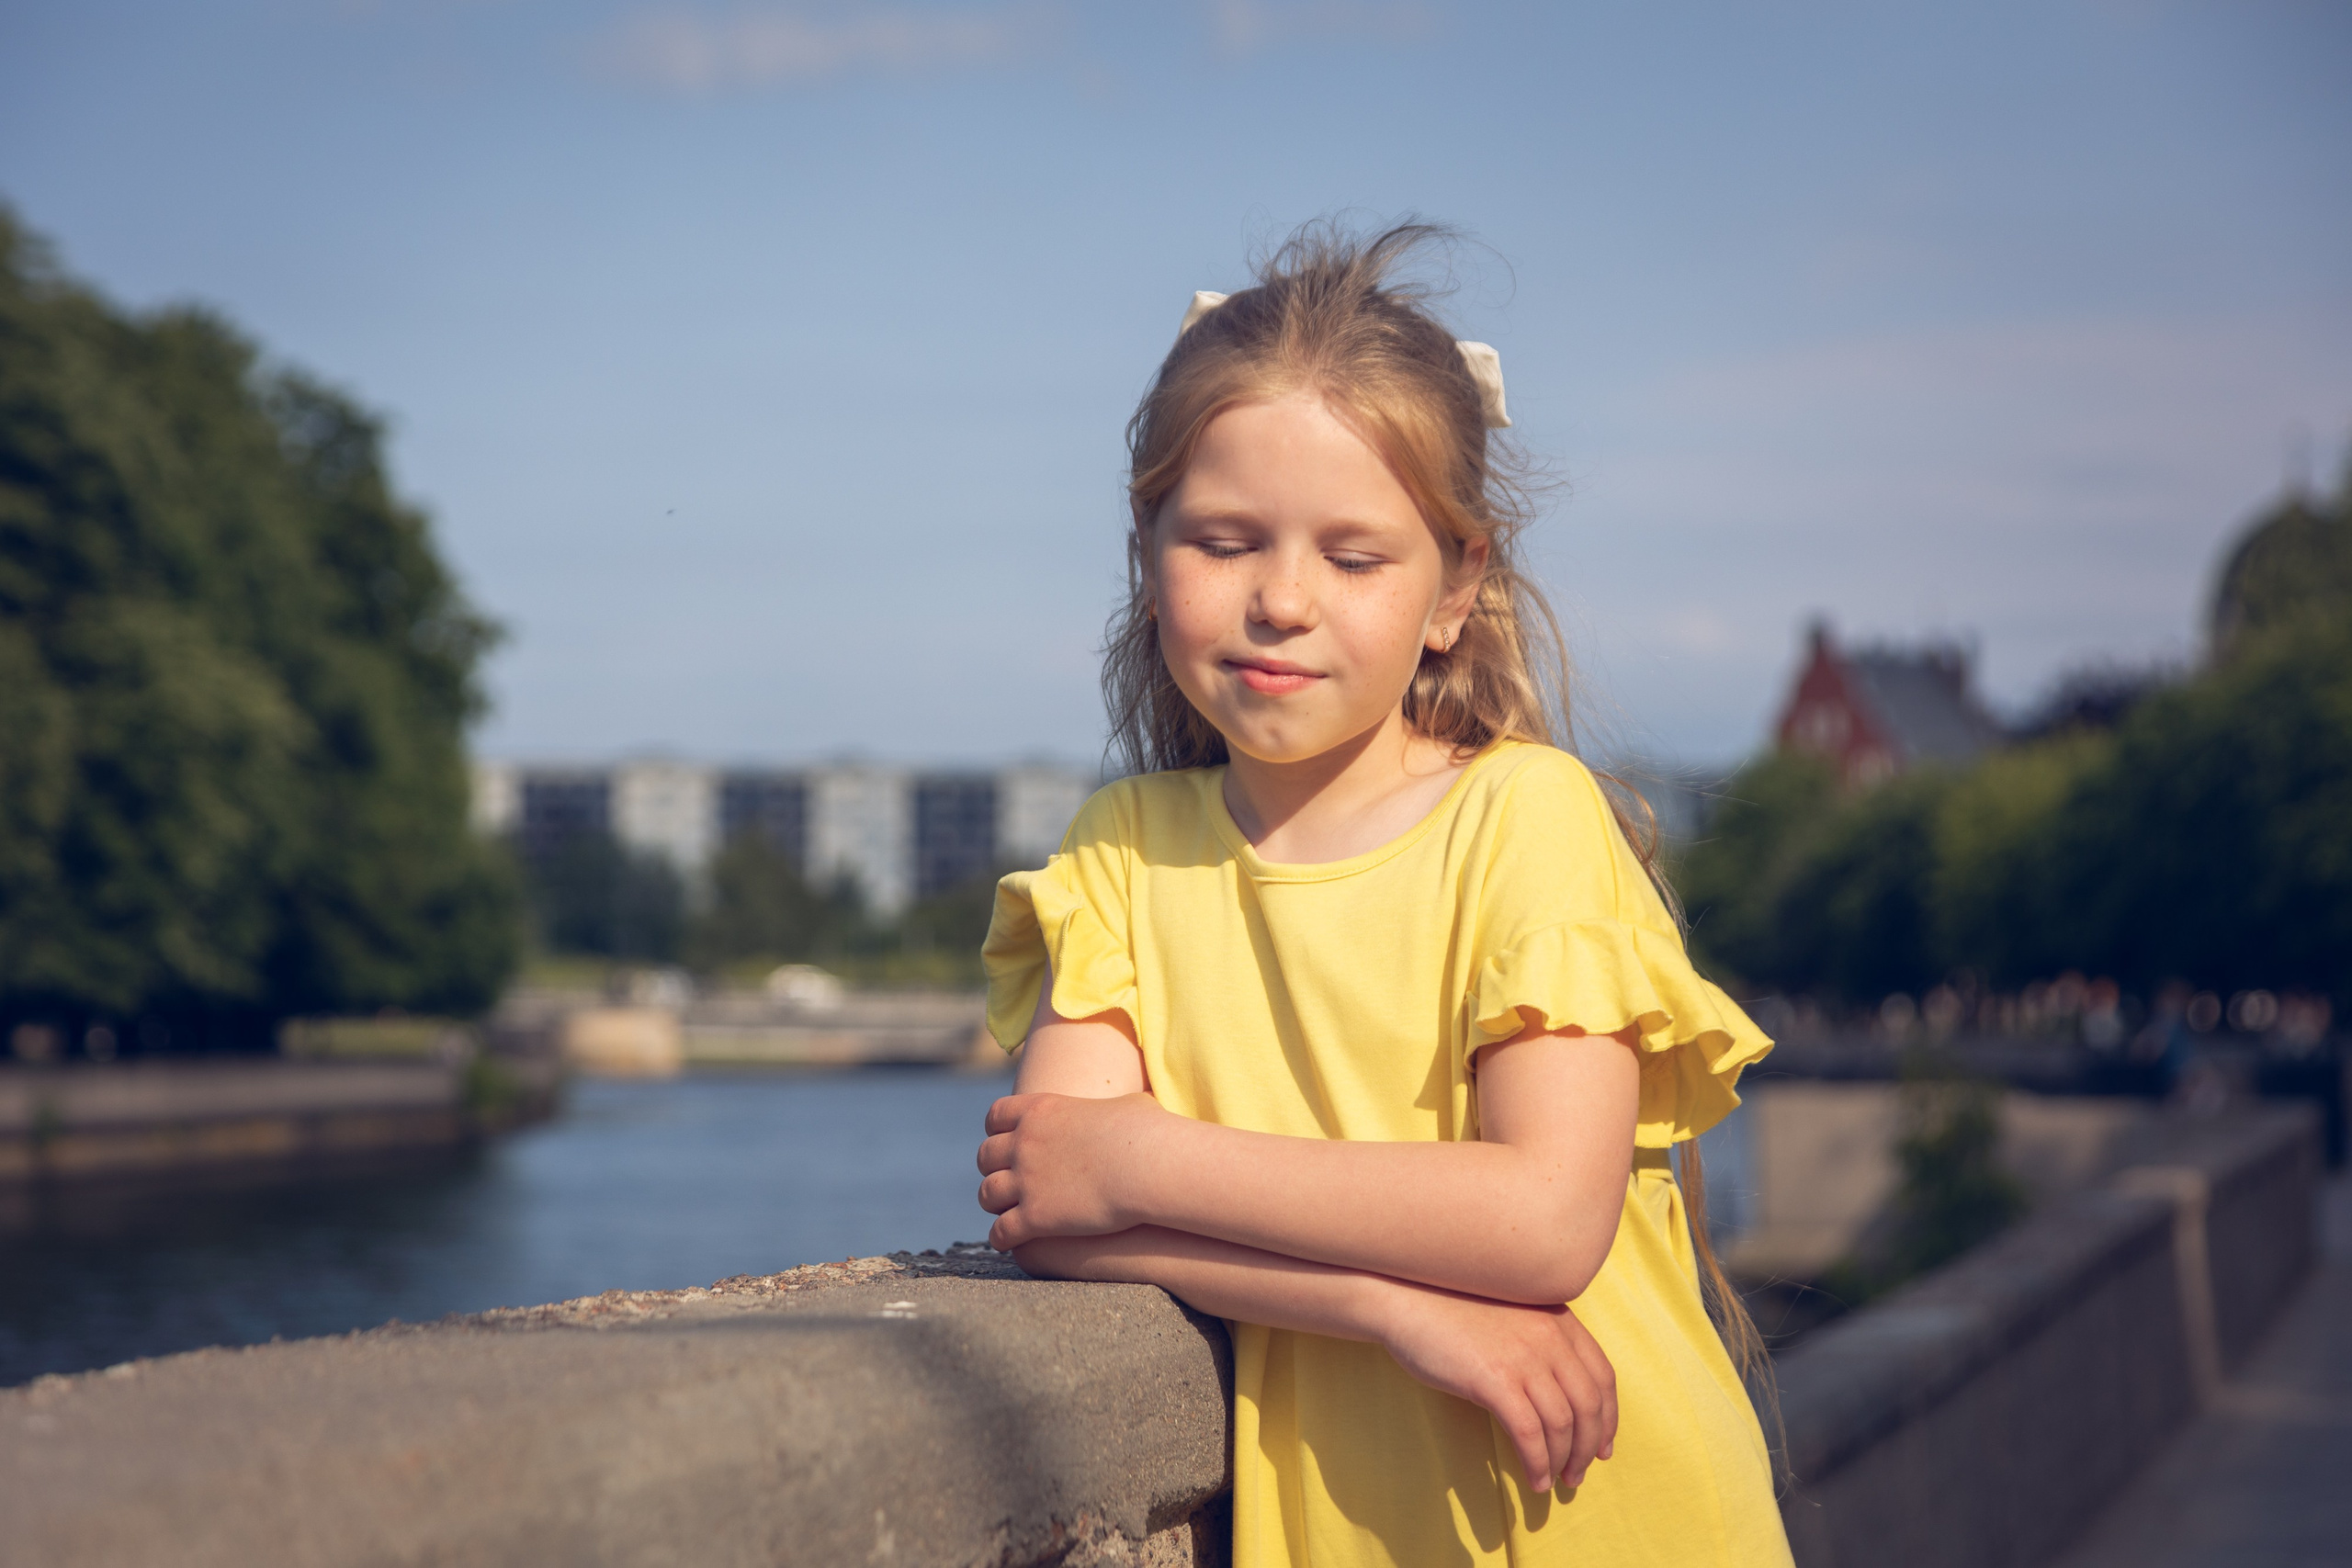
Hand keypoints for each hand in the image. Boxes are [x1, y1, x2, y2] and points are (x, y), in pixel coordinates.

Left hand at [976, 1092, 1167, 1249]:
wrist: (1148, 1168)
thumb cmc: (1149, 1134)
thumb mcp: (1129, 1106)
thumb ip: (1114, 1107)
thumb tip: (1132, 1110)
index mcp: (1041, 1110)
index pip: (997, 1115)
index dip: (997, 1130)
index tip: (1003, 1140)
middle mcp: (1024, 1143)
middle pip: (986, 1156)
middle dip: (993, 1168)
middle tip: (1004, 1178)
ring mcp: (1025, 1181)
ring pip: (987, 1194)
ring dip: (994, 1203)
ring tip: (1003, 1211)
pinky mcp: (1034, 1218)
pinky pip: (1001, 1231)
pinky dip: (1000, 1237)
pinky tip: (1007, 1242)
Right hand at [1375, 1285, 1617, 1494]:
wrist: (1405, 1300)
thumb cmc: (1452, 1310)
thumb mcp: (1511, 1315)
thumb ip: (1541, 1342)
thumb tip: (1560, 1396)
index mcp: (1558, 1319)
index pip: (1603, 1376)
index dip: (1608, 1418)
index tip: (1603, 1446)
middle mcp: (1550, 1337)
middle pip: (1589, 1405)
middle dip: (1589, 1448)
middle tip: (1578, 1475)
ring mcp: (1524, 1358)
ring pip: (1563, 1424)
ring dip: (1563, 1461)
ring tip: (1555, 1482)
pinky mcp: (1495, 1380)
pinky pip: (1530, 1434)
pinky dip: (1537, 1463)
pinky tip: (1533, 1480)